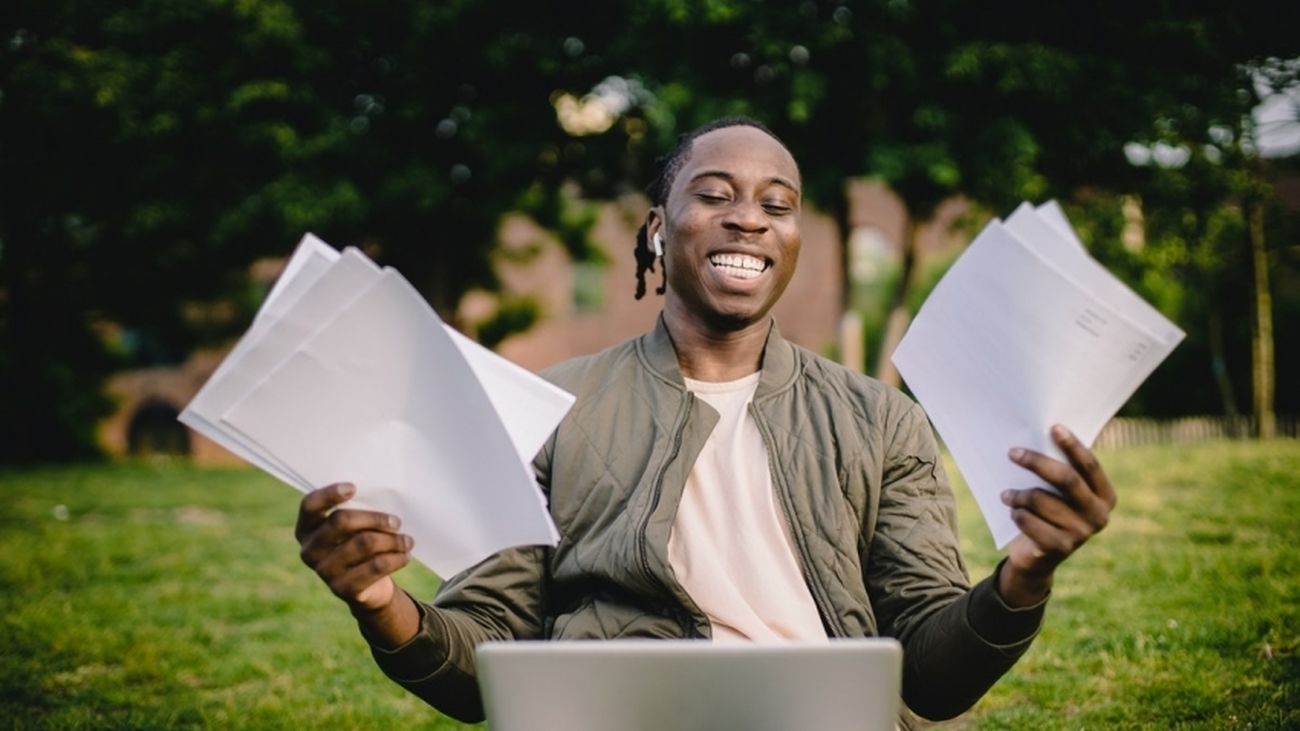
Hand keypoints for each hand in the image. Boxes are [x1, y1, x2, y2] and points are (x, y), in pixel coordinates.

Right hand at [295, 482, 413, 611]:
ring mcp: (324, 572)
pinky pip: (376, 566)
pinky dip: (396, 558)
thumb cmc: (361, 544)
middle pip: (341, 521)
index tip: (354, 488)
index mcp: (306, 529)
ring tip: (407, 541)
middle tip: (397, 522)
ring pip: (365, 543)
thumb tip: (383, 497)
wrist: (369, 587)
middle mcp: (310, 550)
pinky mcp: (343, 589)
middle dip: (375, 518)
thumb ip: (357, 512)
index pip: (310, 505)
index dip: (329, 494)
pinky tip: (405, 555)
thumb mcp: (355, 527)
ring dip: (392, 540)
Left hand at [998, 424, 1116, 606]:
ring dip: (1017, 494)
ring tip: (1006, 494)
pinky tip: (1014, 514)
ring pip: (1040, 499)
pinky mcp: (1059, 549)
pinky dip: (1016, 513)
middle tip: (1012, 452)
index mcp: (1105, 496)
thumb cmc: (1049, 512)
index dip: (1073, 445)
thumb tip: (1040, 433)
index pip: (1090, 465)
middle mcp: (1099, 516)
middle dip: (1036, 462)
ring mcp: (1081, 534)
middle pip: (1066, 479)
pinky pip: (1028, 520)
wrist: (1037, 557)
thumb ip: (1060, 470)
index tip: (1053, 427)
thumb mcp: (1058, 492)